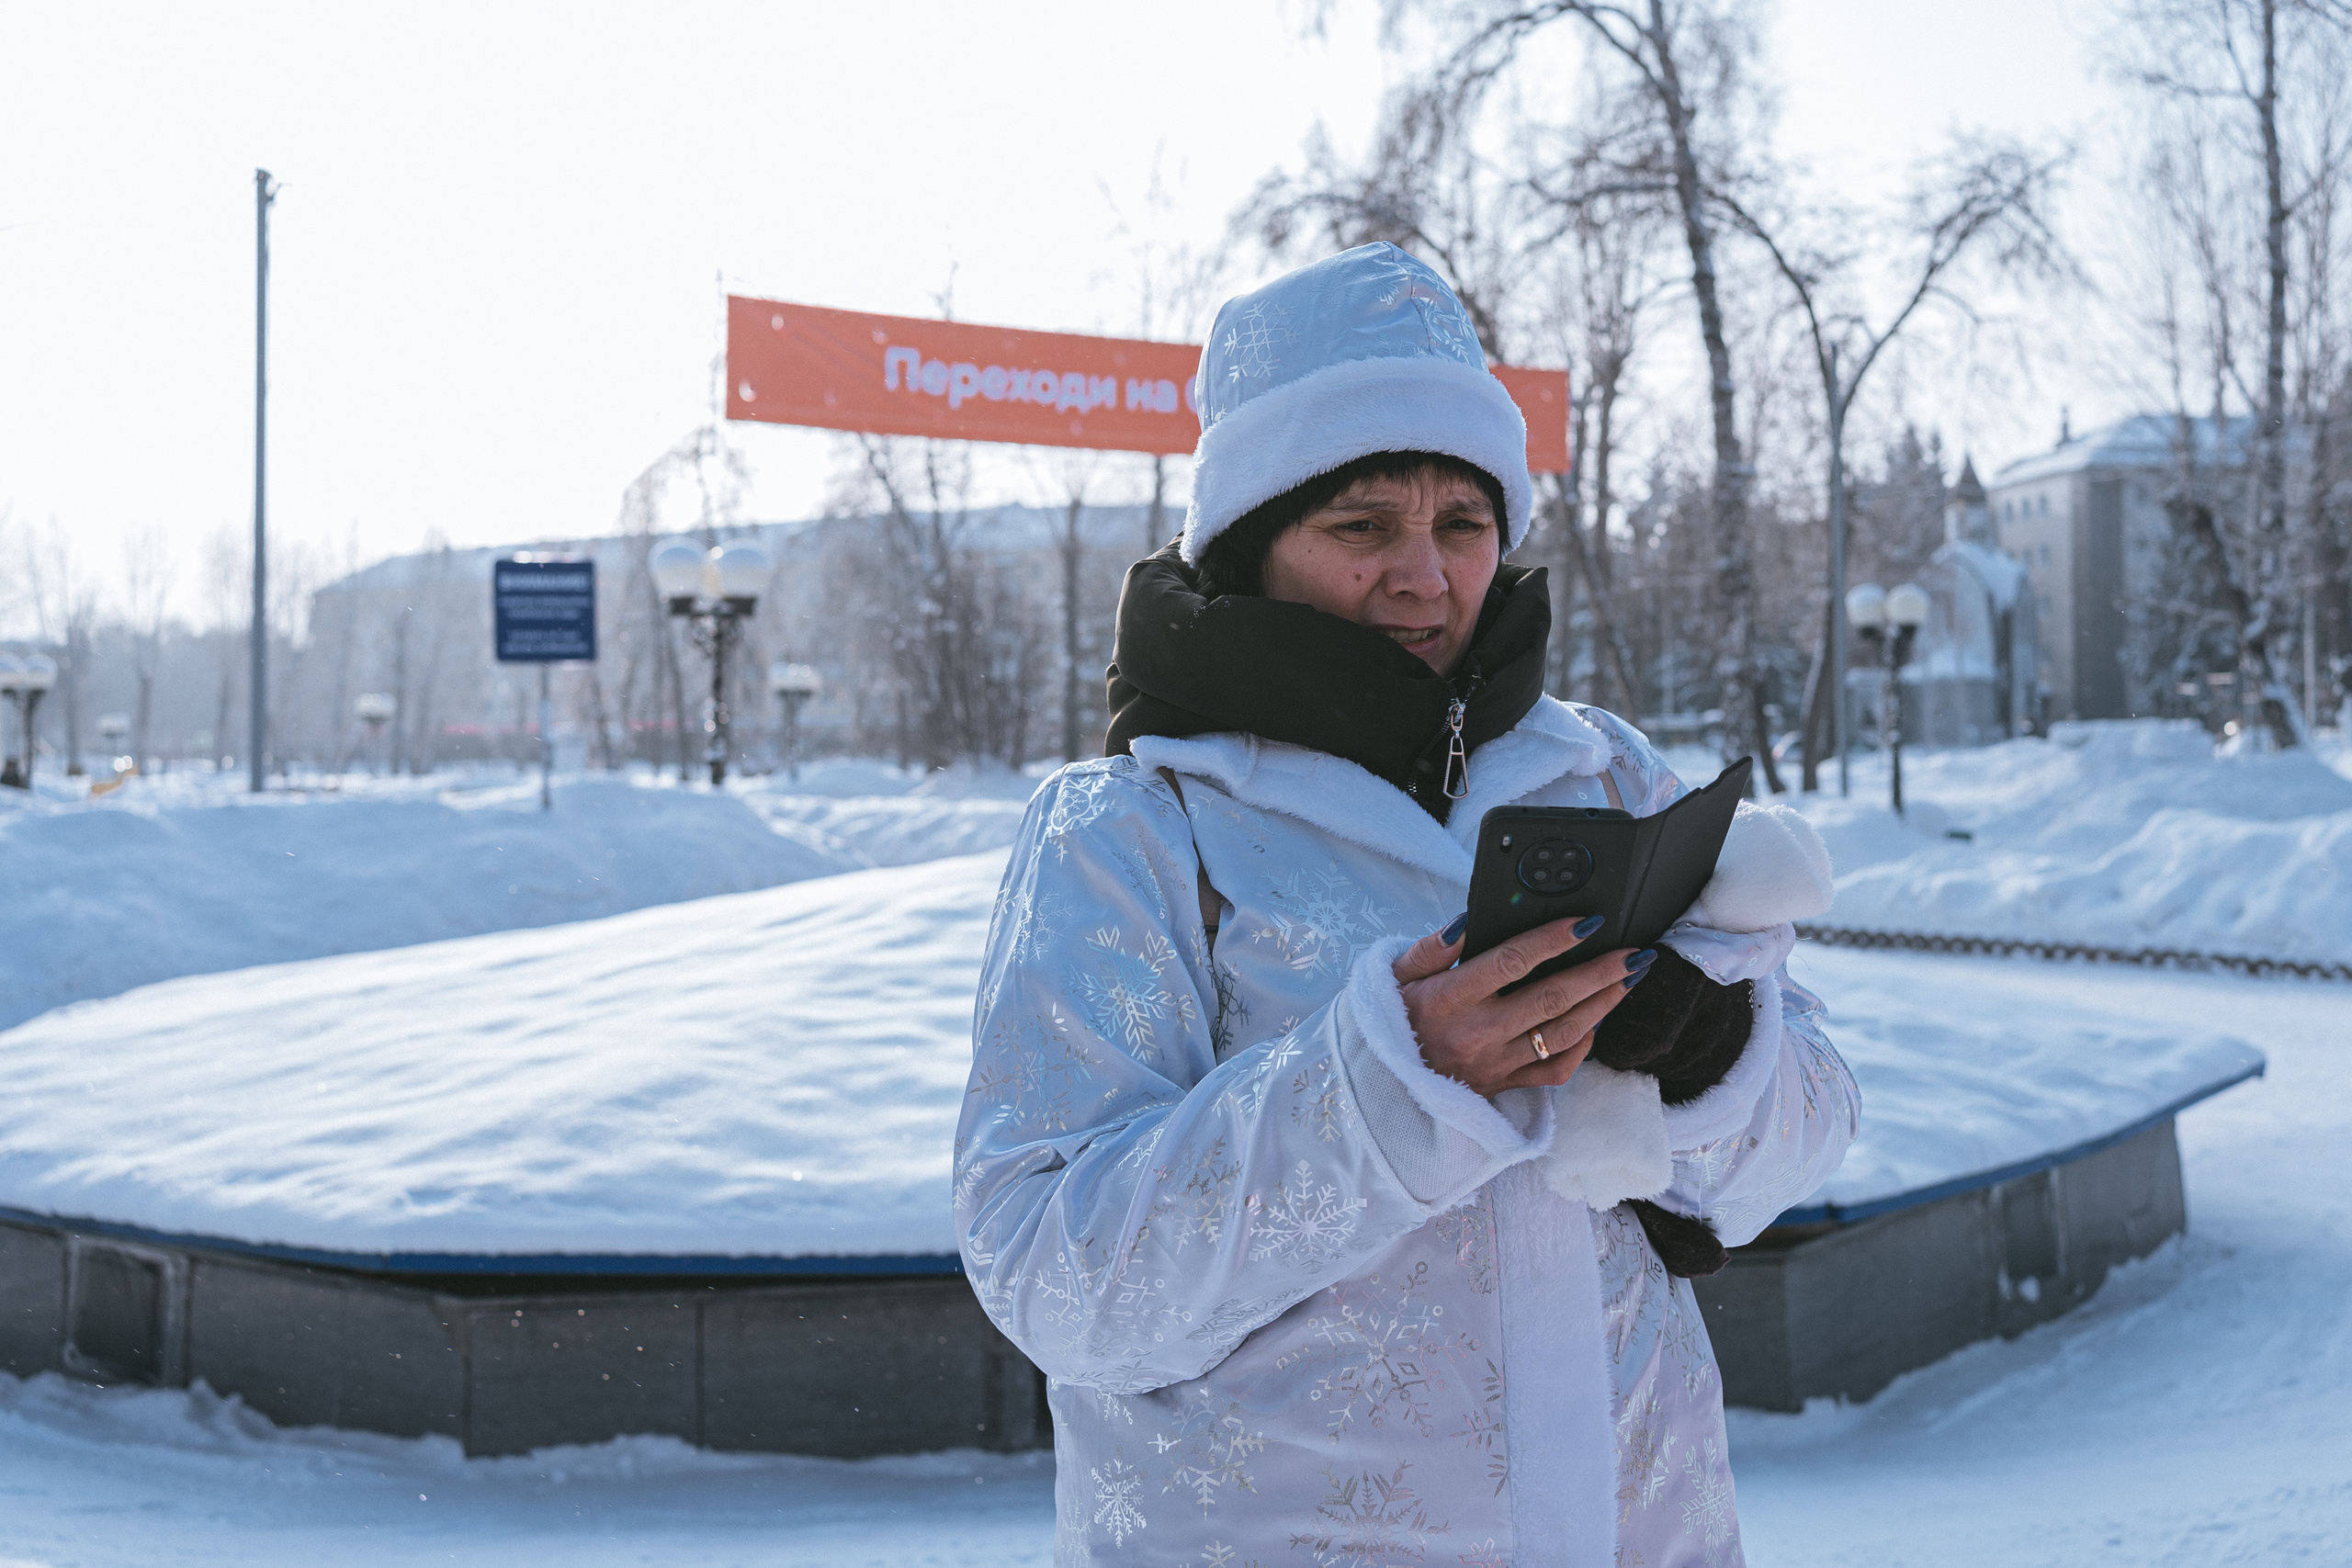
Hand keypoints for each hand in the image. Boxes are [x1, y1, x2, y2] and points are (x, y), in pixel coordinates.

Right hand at [1391, 913, 1655, 1097]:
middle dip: (1600, 973)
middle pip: (1552, 1000)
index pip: (1511, 962)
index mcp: (1448, 999)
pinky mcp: (1504, 1087)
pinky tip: (1596, 1022)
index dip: (1553, 940)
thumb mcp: (1396, 975)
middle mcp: (1476, 1034)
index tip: (1587, 922)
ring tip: (1629, 979)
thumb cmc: (1392, 1019)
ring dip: (1603, 1006)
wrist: (1379, 1085)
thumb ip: (1432, 947)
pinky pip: (1554, 1072)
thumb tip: (1470, 921)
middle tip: (1634, 953)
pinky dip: (1582, 1047)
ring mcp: (1494, 1065)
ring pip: (1563, 1035)